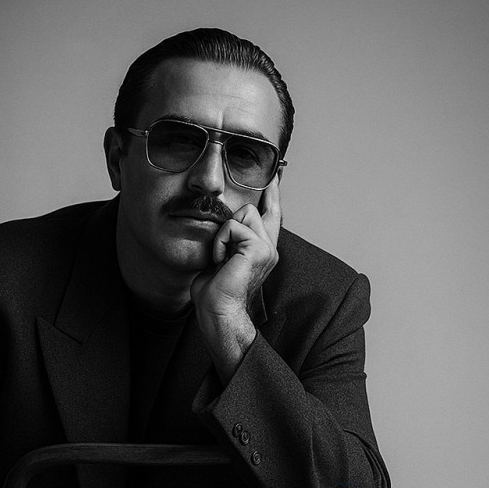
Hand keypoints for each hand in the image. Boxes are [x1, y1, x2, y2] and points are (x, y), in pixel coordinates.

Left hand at [190, 178, 280, 380]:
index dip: (272, 194)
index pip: (271, 215)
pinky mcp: (259, 249)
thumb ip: (229, 238)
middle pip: (252, 208)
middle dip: (230, 224)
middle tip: (222, 254)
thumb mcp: (221, 256)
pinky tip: (221, 261)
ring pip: (245, 212)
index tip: (273, 175)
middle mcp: (269, 248)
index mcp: (262, 250)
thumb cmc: (214, 292)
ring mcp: (267, 249)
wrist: (217, 312)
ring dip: (224, 234)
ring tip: (222, 258)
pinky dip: (220, 242)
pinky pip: (233, 226)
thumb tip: (224, 221)